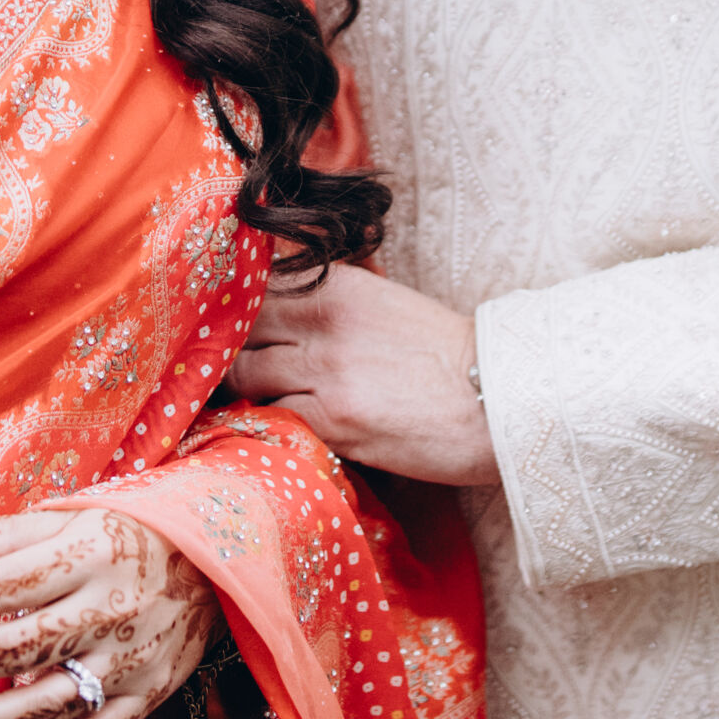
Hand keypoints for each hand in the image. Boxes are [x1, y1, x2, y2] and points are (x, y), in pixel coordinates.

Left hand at [0, 506, 216, 718]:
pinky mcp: (148, 694)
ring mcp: (131, 657)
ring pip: (48, 699)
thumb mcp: (72, 521)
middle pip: (19, 645)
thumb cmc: (124, 535)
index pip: (7, 582)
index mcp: (86, 553)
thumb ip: (3, 538)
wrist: (215, 562)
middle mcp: (109, 606)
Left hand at [224, 261, 500, 484]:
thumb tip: (276, 314)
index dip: (231, 313)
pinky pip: (271, 418)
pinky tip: (273, 432)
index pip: (253, 287)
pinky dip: (265, 425)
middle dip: (226, 351)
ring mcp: (326, 370)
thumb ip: (328, 305)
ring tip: (247, 405)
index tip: (222, 332)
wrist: (497, 398)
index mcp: (336, 286)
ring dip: (241, 392)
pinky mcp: (335, 419)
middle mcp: (324, 320)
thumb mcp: (382, 306)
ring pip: (245, 374)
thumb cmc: (444, 357)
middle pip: (238, 329)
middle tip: (223, 373)